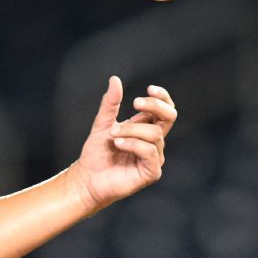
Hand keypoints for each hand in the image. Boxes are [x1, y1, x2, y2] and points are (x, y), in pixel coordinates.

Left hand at [68, 76, 176, 212]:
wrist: (87, 178)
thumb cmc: (97, 153)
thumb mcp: (102, 123)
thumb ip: (110, 103)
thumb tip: (115, 79)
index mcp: (146, 128)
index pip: (165, 109)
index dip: (162, 98)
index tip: (149, 89)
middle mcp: (154, 142)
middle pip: (169, 117)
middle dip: (154, 106)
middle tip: (135, 103)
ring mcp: (155, 157)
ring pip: (154, 133)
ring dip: (131, 130)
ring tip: (112, 135)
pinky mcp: (151, 172)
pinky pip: (150, 151)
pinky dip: (133, 144)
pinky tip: (118, 144)